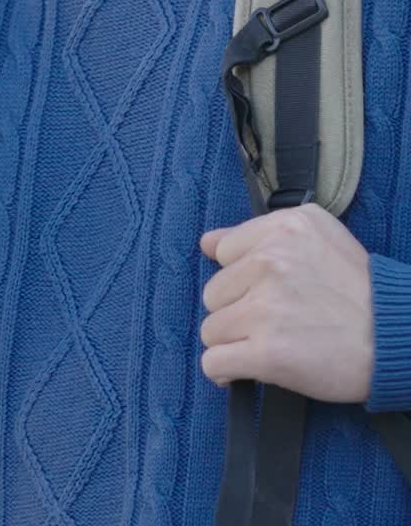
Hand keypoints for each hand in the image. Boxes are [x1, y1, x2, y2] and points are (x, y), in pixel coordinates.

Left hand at [199, 203, 373, 402]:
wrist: (392, 336)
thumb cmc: (358, 288)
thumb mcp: (318, 233)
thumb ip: (261, 231)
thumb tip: (208, 243)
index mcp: (283, 229)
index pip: (224, 251)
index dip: (242, 275)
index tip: (265, 290)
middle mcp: (270, 262)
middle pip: (213, 293)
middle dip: (237, 310)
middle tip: (272, 321)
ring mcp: (266, 308)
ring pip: (211, 329)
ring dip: (234, 342)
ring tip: (266, 344)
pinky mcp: (267, 353)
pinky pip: (214, 363)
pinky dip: (225, 372)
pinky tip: (243, 370)